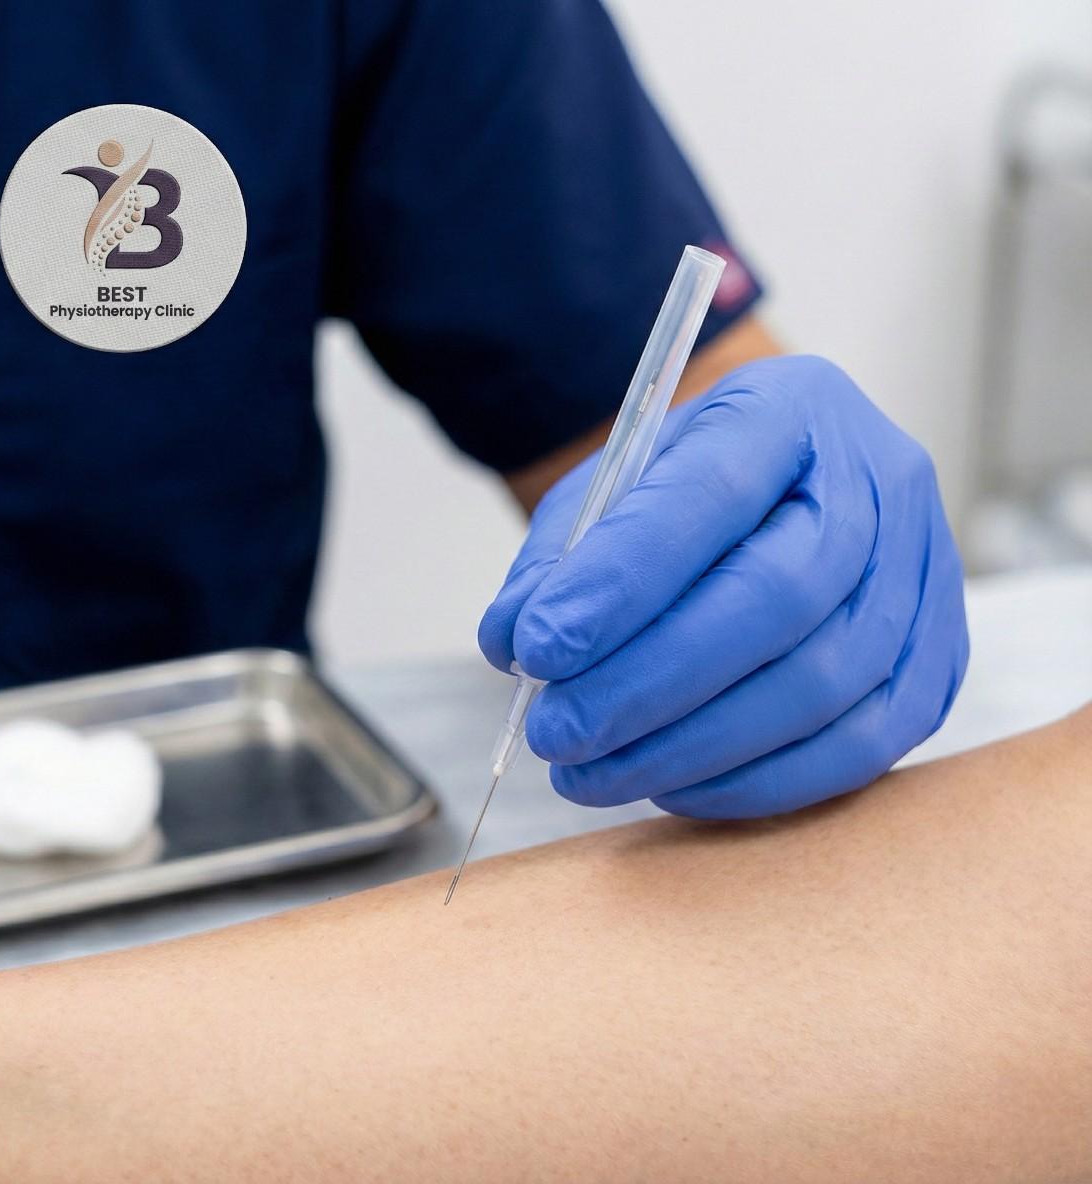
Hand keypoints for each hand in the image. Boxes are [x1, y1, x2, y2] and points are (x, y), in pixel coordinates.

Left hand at [479, 356, 968, 818]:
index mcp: (788, 409)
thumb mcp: (612, 487)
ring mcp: (924, 573)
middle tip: (557, 733)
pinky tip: (672, 787)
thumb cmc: (689, 490)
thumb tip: (515, 644)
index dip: (621, 581)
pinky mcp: (937, 660)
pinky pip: (859, 747)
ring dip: (689, 749)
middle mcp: (877, 482)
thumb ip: (561, 557)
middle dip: (648, 683)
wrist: (783, 491)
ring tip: (591, 772)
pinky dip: (755, 784)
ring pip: (819, 683)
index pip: (710, 493)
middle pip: (776, 598)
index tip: (538, 649)